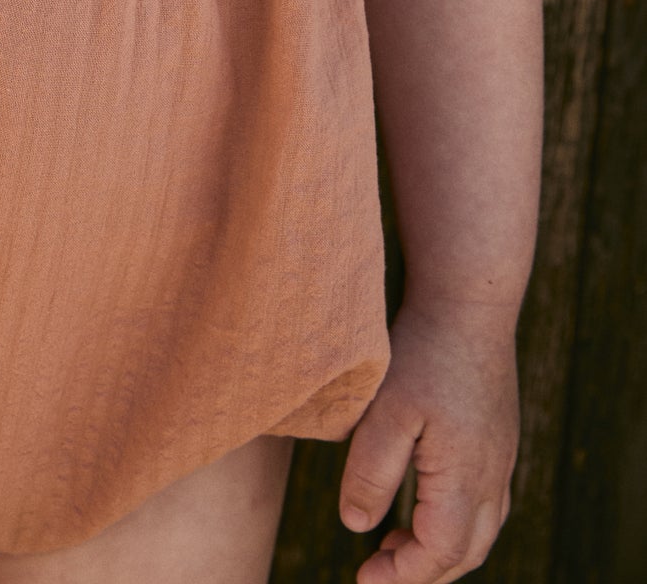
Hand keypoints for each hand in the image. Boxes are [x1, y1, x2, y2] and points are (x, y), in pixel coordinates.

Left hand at [339, 301, 519, 581]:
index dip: (402, 575)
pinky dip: (455, 522)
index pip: (440, 553)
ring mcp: (502, 459)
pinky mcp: (499, 441)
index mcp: (466, 477)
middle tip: (375, 569)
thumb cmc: (424, 352)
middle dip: (422, 571)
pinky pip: (485, 504)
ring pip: (479, 531)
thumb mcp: (386, 411)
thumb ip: (371, 472)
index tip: (363, 577)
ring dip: (440, 550)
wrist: (469, 302)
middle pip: (465, 552)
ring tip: (393, 543)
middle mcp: (493, 477)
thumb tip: (356, 527)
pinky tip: (423, 504)